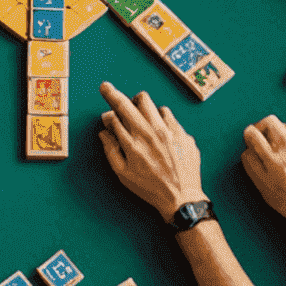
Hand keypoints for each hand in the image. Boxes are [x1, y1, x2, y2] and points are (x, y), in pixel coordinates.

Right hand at [96, 81, 203, 221]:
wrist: (181, 198)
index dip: (107, 113)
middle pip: (127, 102)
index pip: (114, 116)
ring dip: (137, 104)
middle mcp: (150, 132)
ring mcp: (168, 130)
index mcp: (133, 143)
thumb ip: (111, 150)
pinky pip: (166, 113)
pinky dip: (158, 116)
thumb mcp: (123, 174)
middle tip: (106, 88)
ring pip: (147, 101)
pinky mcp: (182, 132)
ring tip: (137, 112)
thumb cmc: (150, 188)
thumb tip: (104, 131)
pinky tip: (157, 127)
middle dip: (112, 93)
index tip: (106, 113)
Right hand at [240, 116, 285, 228]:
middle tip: (263, 138)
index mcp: (272, 154)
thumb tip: (248, 147)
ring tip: (280, 149)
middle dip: (262, 127)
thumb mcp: (260, 183)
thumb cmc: (284, 197)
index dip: (249, 136)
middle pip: (270, 121)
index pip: (253, 132)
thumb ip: (250, 161)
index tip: (251, 140)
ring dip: (280, 133)